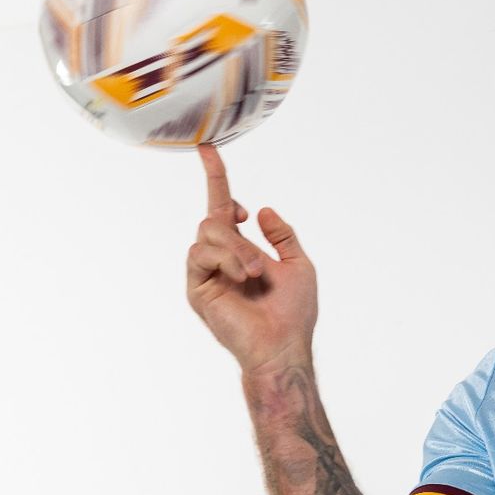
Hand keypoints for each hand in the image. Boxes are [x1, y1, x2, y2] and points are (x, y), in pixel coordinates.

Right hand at [185, 143, 318, 373]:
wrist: (283, 345)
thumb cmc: (293, 312)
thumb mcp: (298, 264)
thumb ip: (282, 236)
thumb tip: (262, 209)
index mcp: (242, 248)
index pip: (222, 205)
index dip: (216, 177)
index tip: (207, 148)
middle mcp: (220, 256)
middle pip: (212, 217)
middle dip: (237, 232)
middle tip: (260, 264)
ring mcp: (206, 272)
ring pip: (207, 233)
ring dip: (237, 249)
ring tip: (255, 274)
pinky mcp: (197, 287)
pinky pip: (200, 254)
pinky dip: (225, 260)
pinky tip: (242, 278)